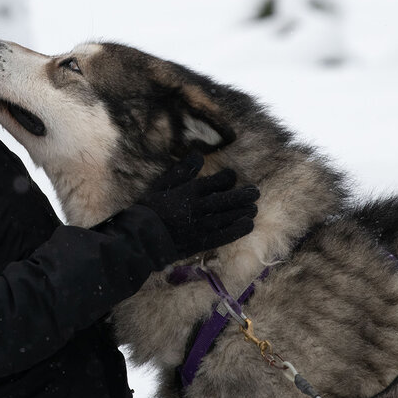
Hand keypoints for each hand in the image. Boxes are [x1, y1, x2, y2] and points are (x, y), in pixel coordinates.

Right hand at [132, 153, 258, 257]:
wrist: (142, 237)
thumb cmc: (150, 208)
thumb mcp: (162, 184)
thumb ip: (182, 170)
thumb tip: (199, 155)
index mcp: (190, 192)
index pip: (217, 182)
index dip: (228, 178)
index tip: (232, 176)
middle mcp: (200, 208)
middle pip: (228, 200)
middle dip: (244, 195)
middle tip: (255, 192)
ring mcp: (202, 226)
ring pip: (230, 217)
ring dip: (244, 211)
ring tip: (254, 208)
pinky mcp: (202, 242)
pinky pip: (225, 235)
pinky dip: (238, 229)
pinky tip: (248, 224)